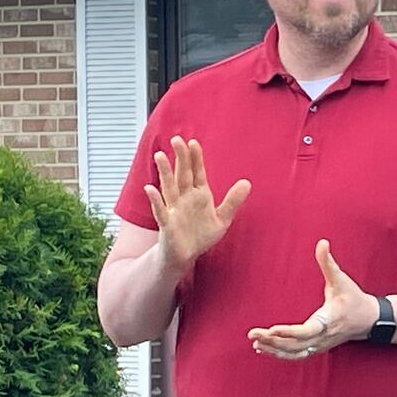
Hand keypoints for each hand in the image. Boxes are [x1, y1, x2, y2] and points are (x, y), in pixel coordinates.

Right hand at [144, 136, 250, 274]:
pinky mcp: (167, 224)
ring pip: (169, 188)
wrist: (186, 256)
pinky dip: (154, 200)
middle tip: (177, 139)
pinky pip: (160, 210)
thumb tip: (247, 182)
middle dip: (180, 158)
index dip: (195, 159)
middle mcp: (185, 199)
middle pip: (182, 175)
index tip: (194, 142)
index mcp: (199, 195)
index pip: (197, 173)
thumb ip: (233, 201)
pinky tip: (149, 188)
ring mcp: (174, 210)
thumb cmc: (201, 236)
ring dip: (164, 172)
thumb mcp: (223, 218)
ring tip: (160, 156)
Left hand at [248, 240, 380, 360]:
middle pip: (296, 345)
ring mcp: (321, 345)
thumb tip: (322, 242)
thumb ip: (328, 262)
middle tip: (252, 334)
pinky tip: (265, 349)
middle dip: (273, 341)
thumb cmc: (354, 297)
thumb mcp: (341, 279)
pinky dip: (281, 355)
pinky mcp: (318, 348)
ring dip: (275, 350)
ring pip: (295, 353)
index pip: (308, 331)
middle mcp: (324, 336)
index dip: (290, 332)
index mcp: (329, 319)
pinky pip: (298, 356)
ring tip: (256, 343)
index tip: (271, 329)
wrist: (368, 319)